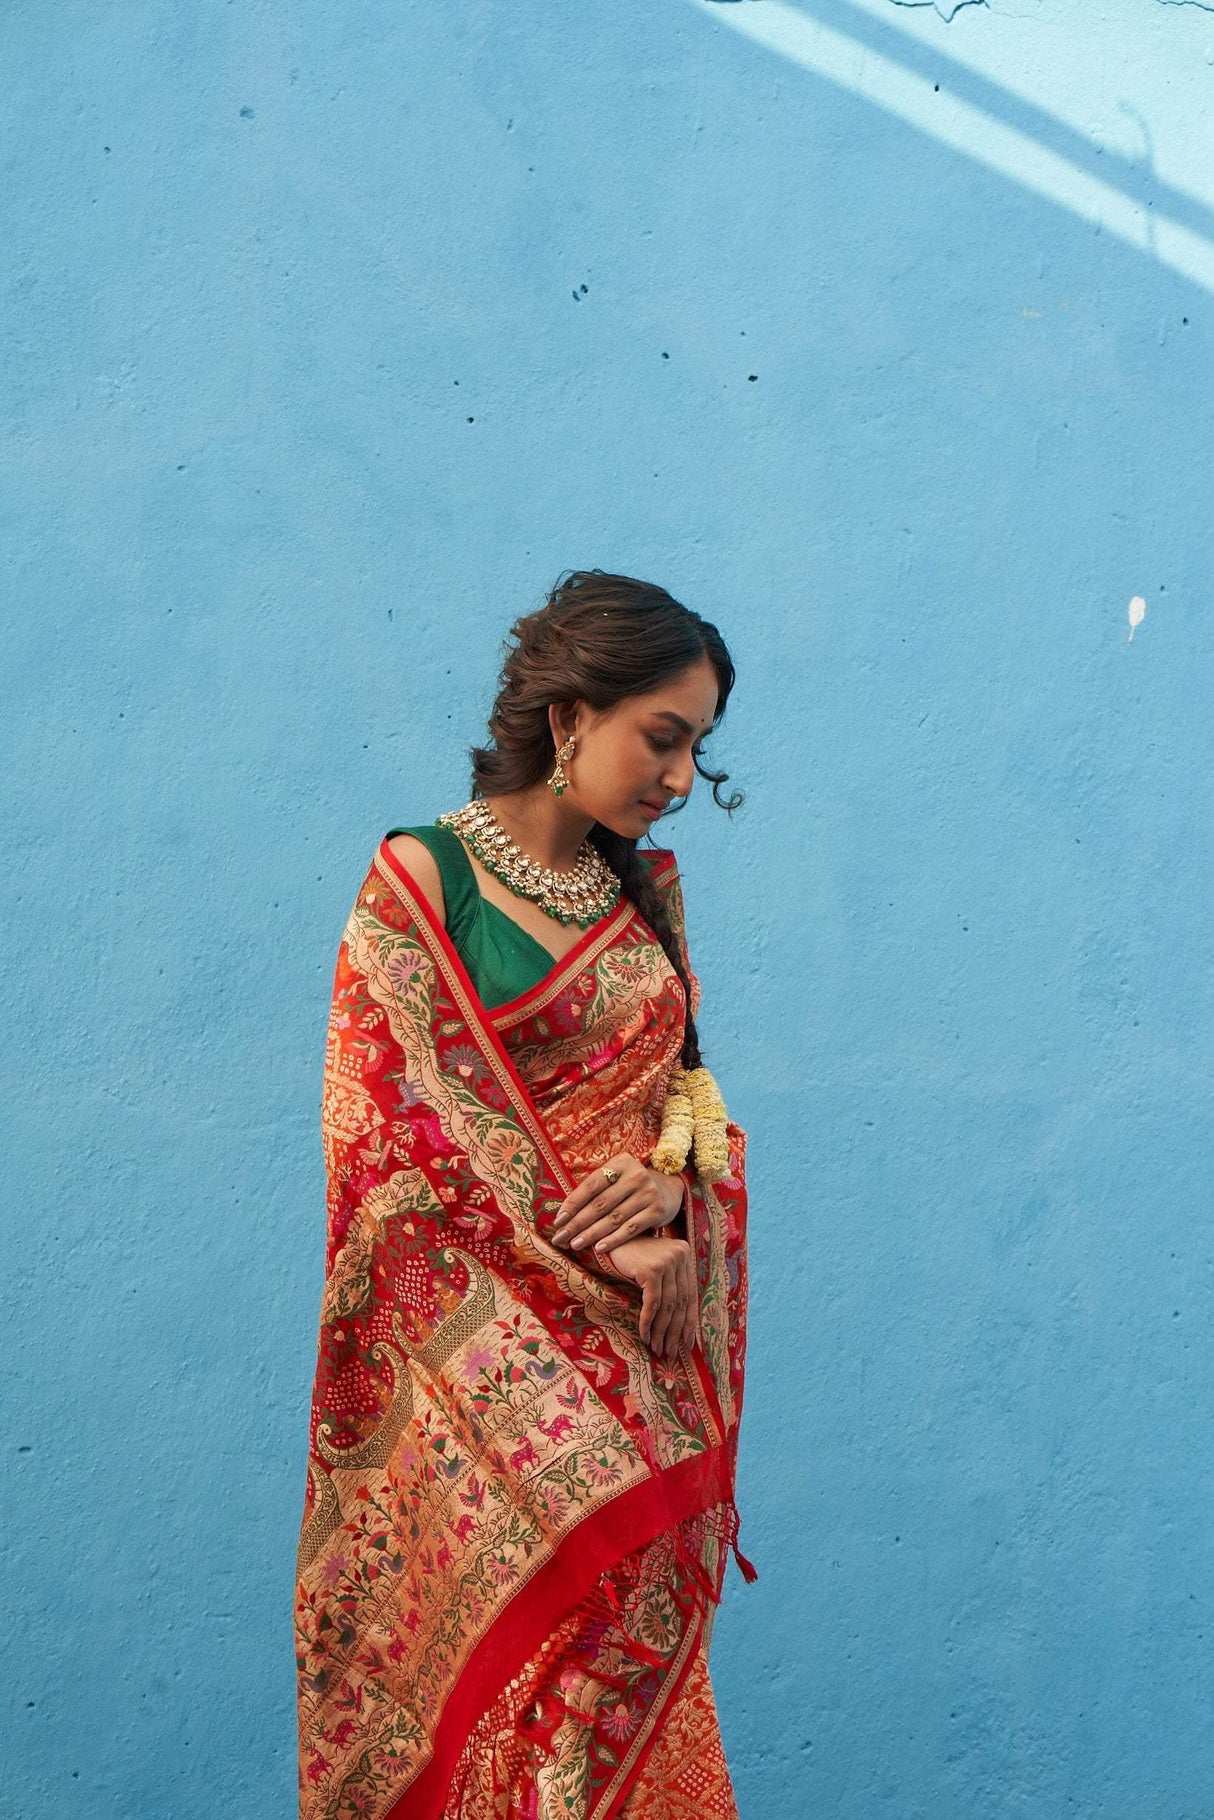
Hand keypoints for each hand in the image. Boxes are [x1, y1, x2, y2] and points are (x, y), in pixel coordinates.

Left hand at [551, 1152, 683, 1253]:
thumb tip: (563, 1214)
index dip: (572, 1204)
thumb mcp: (617, 1178)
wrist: (669, 1188)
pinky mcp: (657, 1211)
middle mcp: (636, 1175)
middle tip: (560, 1238)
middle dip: (577, 1223)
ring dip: (591, 1234)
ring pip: (613, 1218)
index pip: (591, 1186)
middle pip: (600, 1204)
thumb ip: (596, 1190)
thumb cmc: (631, 1186)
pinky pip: (631, 1228)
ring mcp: (648, 1193)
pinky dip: (613, 1240)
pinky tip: (599, 1248)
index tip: (558, 1221)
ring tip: (575, 1245)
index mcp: (621, 1163)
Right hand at [592, 1234, 698, 1358]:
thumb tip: (682, 1325)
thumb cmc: (630, 1259)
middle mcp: (680, 1255)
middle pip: (680, 1302)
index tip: (687, 1343)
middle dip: (675, 1331)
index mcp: (684, 1254)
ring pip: (667, 1306)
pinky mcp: (651, 1269)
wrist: (604, 1242)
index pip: (690, 1294)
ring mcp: (666, 1261)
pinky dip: (647, 1323)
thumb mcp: (655, 1268)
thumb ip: (670, 1285)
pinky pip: (652, 1304)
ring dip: (661, 1331)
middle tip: (670, 1352)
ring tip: (657, 1348)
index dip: (689, 1322)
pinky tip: (644, 1336)